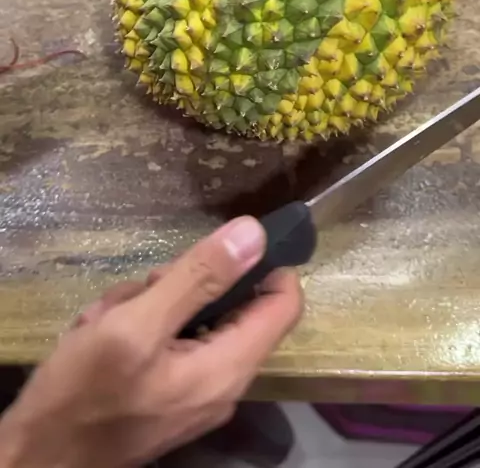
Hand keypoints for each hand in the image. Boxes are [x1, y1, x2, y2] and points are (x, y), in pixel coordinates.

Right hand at [0, 217, 302, 467]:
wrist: (38, 459)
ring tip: (104, 319)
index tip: (228, 240)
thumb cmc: (85, 394)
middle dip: (182, 285)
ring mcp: (193, 391)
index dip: (268, 265)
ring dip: (148, 305)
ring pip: (190, 317)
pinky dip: (135, 329)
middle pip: (230, 306)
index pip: (284, 304)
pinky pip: (167, 342)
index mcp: (229, 367)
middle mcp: (222, 382)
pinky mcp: (166, 394)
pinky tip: (97, 336)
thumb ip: (199, 278)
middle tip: (141, 290)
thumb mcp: (137, 324)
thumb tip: (253, 234)